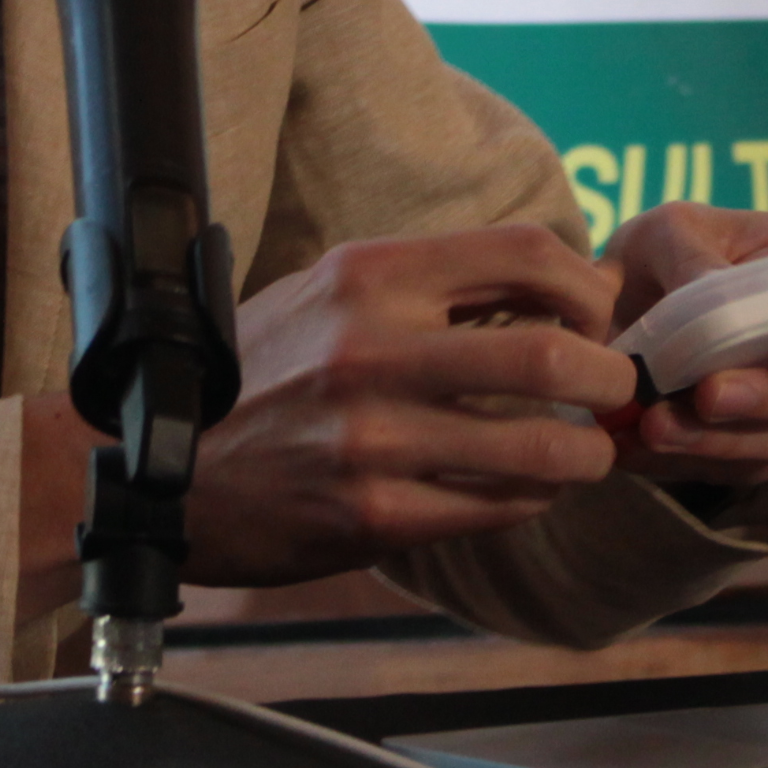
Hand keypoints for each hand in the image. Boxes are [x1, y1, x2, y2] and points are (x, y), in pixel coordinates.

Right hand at [169, 225, 641, 587]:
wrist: (154, 468)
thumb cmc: (260, 372)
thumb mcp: (333, 292)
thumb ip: (439, 286)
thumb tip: (573, 287)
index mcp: (368, 273)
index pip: (526, 252)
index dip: (587, 286)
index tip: (597, 316)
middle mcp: (371, 347)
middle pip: (551, 355)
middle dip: (609, 379)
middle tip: (613, 392)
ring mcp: (370, 438)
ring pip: (539, 448)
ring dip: (586, 454)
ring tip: (586, 452)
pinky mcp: (368, 514)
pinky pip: (493, 508)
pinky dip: (528, 499)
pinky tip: (522, 489)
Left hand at [598, 205, 767, 496]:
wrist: (636, 300)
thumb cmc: (674, 247)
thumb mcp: (672, 229)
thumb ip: (690, 257)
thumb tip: (710, 304)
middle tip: (709, 395)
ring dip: (731, 439)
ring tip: (657, 425)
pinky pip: (756, 465)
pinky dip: (699, 459)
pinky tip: (642, 444)